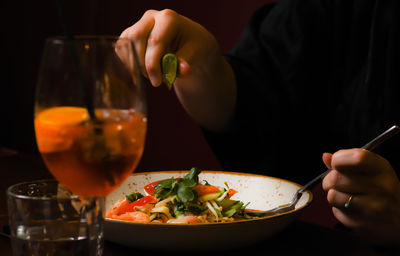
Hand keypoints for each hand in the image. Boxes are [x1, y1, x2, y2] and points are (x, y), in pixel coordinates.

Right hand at [120, 9, 235, 131]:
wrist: (190, 42)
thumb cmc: (194, 46)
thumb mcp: (196, 54)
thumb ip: (186, 62)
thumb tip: (183, 69)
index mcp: (169, 18)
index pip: (155, 41)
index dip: (153, 64)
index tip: (157, 82)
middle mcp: (151, 17)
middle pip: (136, 39)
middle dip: (142, 64)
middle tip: (154, 80)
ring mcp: (139, 24)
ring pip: (126, 44)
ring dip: (135, 64)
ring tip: (151, 75)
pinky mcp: (131, 34)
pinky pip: (122, 48)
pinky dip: (128, 62)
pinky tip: (142, 71)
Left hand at [322, 149, 399, 245]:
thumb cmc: (382, 191)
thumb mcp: (372, 170)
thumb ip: (348, 161)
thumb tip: (326, 157)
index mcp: (382, 169)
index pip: (357, 158)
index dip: (339, 159)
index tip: (336, 163)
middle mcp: (381, 188)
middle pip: (335, 178)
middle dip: (330, 180)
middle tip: (338, 183)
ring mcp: (373, 208)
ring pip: (332, 196)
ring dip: (333, 195)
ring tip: (346, 196)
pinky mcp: (363, 225)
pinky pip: (336, 212)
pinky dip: (339, 210)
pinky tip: (352, 209)